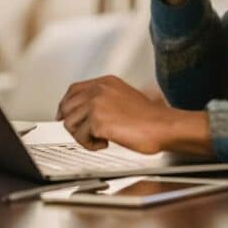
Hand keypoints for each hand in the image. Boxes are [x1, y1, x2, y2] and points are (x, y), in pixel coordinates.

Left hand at [55, 75, 211, 155]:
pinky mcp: (97, 122)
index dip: (66, 105)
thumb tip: (85, 111)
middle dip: (74, 123)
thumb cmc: (150, 118)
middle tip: (87, 133)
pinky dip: (91, 145)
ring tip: (100, 138)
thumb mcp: (124, 97)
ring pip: (70, 124)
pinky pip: (81, 138)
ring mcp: (97, 105)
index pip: (73, 90)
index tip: (64, 115)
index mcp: (105, 82)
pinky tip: (105, 143)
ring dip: (83, 136)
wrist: (163, 127)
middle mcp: (99, 90)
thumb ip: (104, 99)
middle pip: (67, 107)